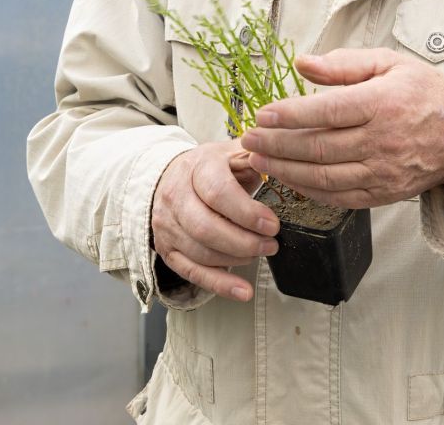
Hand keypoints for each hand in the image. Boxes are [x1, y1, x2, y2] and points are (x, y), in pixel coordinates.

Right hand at [151, 139, 279, 300]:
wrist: (171, 176)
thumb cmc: (212, 167)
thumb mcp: (231, 152)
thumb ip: (253, 155)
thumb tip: (275, 154)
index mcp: (197, 167)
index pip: (217, 192)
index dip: (247, 213)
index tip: (273, 225)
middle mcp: (176, 195)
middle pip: (206, 227)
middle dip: (244, 241)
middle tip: (271, 244)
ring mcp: (168, 224)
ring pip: (200, 251)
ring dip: (236, 259)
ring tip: (261, 253)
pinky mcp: (168, 249)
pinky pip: (192, 272)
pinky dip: (219, 284)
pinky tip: (243, 291)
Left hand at [240, 48, 443, 207]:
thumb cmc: (423, 91)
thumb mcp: (389, 62)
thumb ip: (344, 63)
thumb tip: (302, 64)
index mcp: (382, 103)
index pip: (326, 111)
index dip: (289, 114)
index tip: (261, 113)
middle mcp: (382, 141)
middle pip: (319, 147)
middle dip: (277, 144)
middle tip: (248, 137)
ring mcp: (384, 171)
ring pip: (325, 177)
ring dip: (285, 170)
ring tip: (258, 159)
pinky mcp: (384, 194)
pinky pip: (339, 197)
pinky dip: (309, 190)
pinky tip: (288, 178)